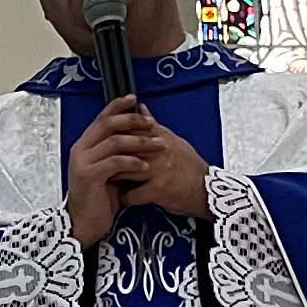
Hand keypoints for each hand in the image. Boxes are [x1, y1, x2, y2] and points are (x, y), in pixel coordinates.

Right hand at [66, 111, 143, 244]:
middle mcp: (80, 149)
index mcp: (85, 145)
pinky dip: (133, 162)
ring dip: (140, 142)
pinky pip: (115, 162)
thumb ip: (118, 152)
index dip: (118, 106)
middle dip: (133, 121)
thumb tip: (137, 132)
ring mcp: (82, 162)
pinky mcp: (89, 176)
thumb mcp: (110, 170)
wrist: (85, 223)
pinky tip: (146, 167)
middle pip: (108, 124)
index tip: (135, 99)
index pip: (101, 118)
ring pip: (114, 141)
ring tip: (158, 146)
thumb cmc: (100, 198)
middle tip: (153, 124)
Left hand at [81, 102, 209, 226]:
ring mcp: (158, 169)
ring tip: (108, 181)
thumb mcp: (173, 140)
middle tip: (100, 163)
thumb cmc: (189, 165)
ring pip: (123, 169)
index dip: (112, 135)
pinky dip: (125, 198)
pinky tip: (124, 198)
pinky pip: (131, 194)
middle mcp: (158, 149)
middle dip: (108, 156)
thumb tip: (141, 108)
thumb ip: (154, 126)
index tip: (103, 143)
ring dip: (113, 177)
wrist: (206, 189)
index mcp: (160, 136)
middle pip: (122, 147)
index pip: (129, 128)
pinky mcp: (158, 189)